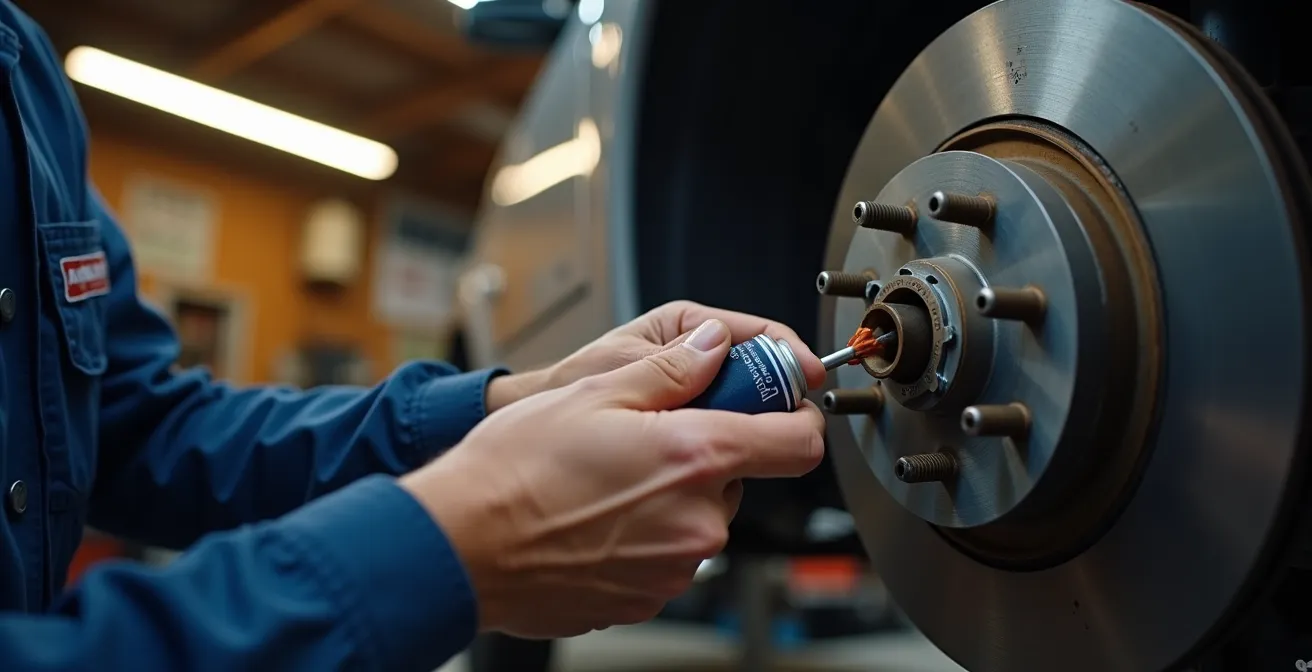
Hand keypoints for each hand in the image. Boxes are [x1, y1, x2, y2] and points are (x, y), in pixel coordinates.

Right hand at [401, 319, 826, 637]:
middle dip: (706, 450)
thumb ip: (673, 368)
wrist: (460, 546)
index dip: (795, 414)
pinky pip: (667, 552)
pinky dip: (645, 530)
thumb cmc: (516, 470)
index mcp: (696, 459)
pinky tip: (596, 514)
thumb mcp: (596, 390)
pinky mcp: (647, 598)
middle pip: (738, 476)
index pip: (798, 441)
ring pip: (699, 515)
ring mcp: (674, 568)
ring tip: (608, 476)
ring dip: (672, 492)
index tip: (776, 402)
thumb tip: (714, 345)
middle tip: (647, 431)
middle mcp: (698, 522)